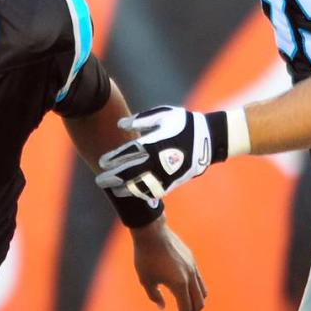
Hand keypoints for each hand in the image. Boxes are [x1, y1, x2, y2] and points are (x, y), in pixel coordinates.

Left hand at [96, 106, 211, 202]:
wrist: (210, 140)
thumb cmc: (185, 123)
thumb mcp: (163, 115)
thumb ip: (141, 120)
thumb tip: (120, 125)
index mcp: (154, 143)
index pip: (128, 153)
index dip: (113, 159)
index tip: (101, 162)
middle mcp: (158, 161)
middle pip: (130, 173)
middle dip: (113, 178)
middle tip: (100, 180)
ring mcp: (166, 174)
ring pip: (140, 186)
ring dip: (124, 189)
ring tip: (113, 190)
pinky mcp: (174, 182)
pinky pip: (154, 192)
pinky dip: (141, 194)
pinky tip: (132, 194)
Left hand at [131, 219, 205, 310]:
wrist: (151, 231)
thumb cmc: (145, 256)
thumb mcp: (145, 280)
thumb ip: (154, 296)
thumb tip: (163, 307)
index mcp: (179, 284)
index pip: (185, 309)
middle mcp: (190, 277)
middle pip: (198, 303)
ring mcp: (193, 267)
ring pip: (202, 291)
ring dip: (197, 304)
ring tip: (188, 310)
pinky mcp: (191, 259)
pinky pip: (199, 280)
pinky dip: (196, 291)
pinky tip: (186, 292)